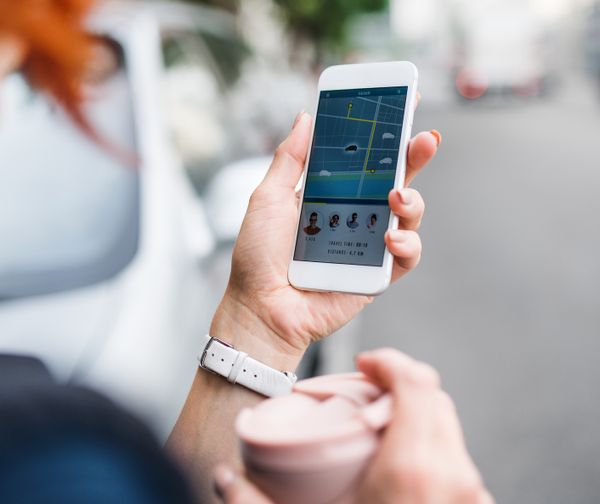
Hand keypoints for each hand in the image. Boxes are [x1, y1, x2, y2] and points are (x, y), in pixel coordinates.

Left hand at [211, 110, 439, 365]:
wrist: (260, 307)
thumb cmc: (258, 255)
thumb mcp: (268, 197)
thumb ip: (290, 159)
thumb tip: (306, 117)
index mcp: (331, 193)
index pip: (364, 158)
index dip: (384, 134)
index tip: (403, 105)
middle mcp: (354, 213)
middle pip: (394, 179)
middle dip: (414, 157)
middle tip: (425, 139)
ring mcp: (368, 243)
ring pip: (408, 214)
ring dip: (412, 200)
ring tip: (396, 197)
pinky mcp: (377, 274)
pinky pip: (406, 255)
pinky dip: (406, 244)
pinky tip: (390, 238)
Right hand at [213, 350, 492, 503]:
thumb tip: (224, 478)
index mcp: (412, 472)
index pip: (417, 383)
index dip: (391, 361)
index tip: (366, 363)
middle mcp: (453, 480)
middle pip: (435, 400)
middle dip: (401, 386)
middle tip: (368, 394)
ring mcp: (471, 500)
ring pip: (449, 434)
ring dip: (418, 420)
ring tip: (383, 431)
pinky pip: (458, 468)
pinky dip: (433, 453)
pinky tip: (405, 468)